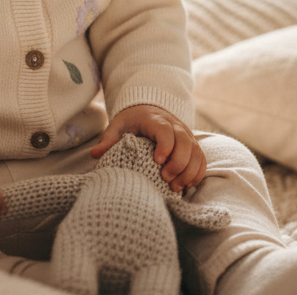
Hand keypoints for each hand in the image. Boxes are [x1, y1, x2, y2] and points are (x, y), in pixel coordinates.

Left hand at [91, 104, 206, 193]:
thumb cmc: (132, 121)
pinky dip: (197, 173)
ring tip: (175, 187)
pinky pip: (201, 160)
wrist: (149, 110)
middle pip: (185, 142)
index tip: (157, 161)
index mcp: (156, 120)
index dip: (165, 145)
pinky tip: (186, 186)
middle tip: (166, 179)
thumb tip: (95, 154)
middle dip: (178, 162)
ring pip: (196, 152)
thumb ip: (109, 139)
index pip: (165, 130)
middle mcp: (175, 126)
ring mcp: (187, 135)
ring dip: (189, 171)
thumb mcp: (118, 126)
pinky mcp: (193, 146)